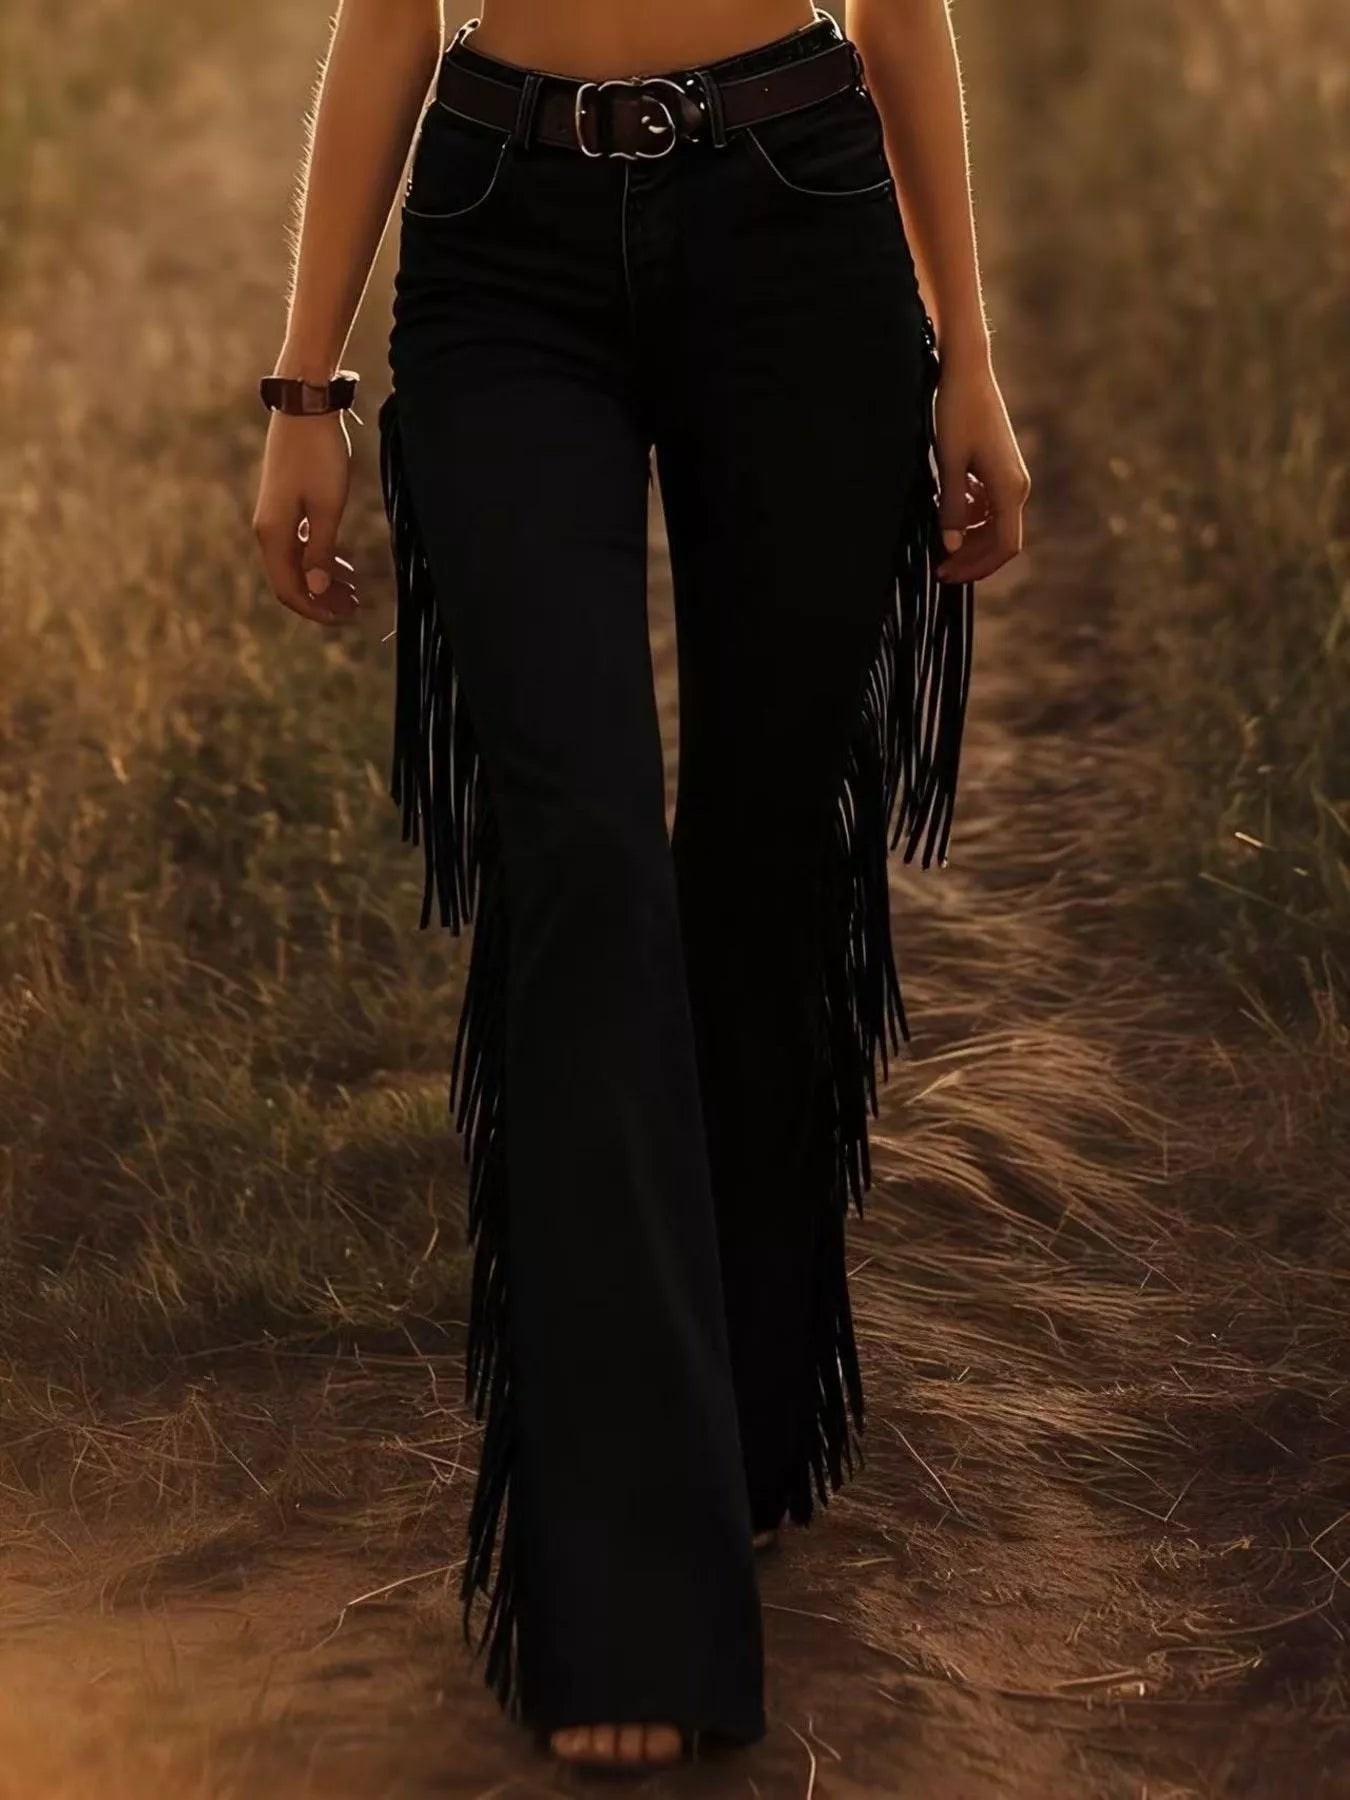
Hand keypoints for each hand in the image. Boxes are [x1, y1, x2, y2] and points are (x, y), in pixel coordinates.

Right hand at [252, 410, 359, 623]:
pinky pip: (299, 545)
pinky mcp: (284, 505)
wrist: (305, 407)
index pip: (289, 589)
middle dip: (321, 600)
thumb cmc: (319, 455)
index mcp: (274, 534)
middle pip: (290, 580)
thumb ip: (321, 551)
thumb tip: (317, 591)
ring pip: (295, 564)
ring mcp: (274, 517)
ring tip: (353, 593)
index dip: (315, 609)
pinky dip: (319, 560)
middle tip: (354, 609)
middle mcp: (268, 529)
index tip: (344, 618)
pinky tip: (342, 566)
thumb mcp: (327, 507)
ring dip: (322, 582)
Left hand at [932, 353, 1030, 584]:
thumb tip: (950, 547)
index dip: (978, 567)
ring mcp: (1011, 477)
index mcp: (1009, 489)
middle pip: (1000, 540)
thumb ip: (950, 508)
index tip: (948, 573)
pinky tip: (948, 504)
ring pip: (994, 524)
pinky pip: (989, 505)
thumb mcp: (948, 464)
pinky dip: (970, 514)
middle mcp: (1017, 486)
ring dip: (969, 536)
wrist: (967, 373)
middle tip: (940, 567)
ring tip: (939, 534)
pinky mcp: (1001, 468)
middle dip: (971, 557)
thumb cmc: (956, 414)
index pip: (1004, 546)